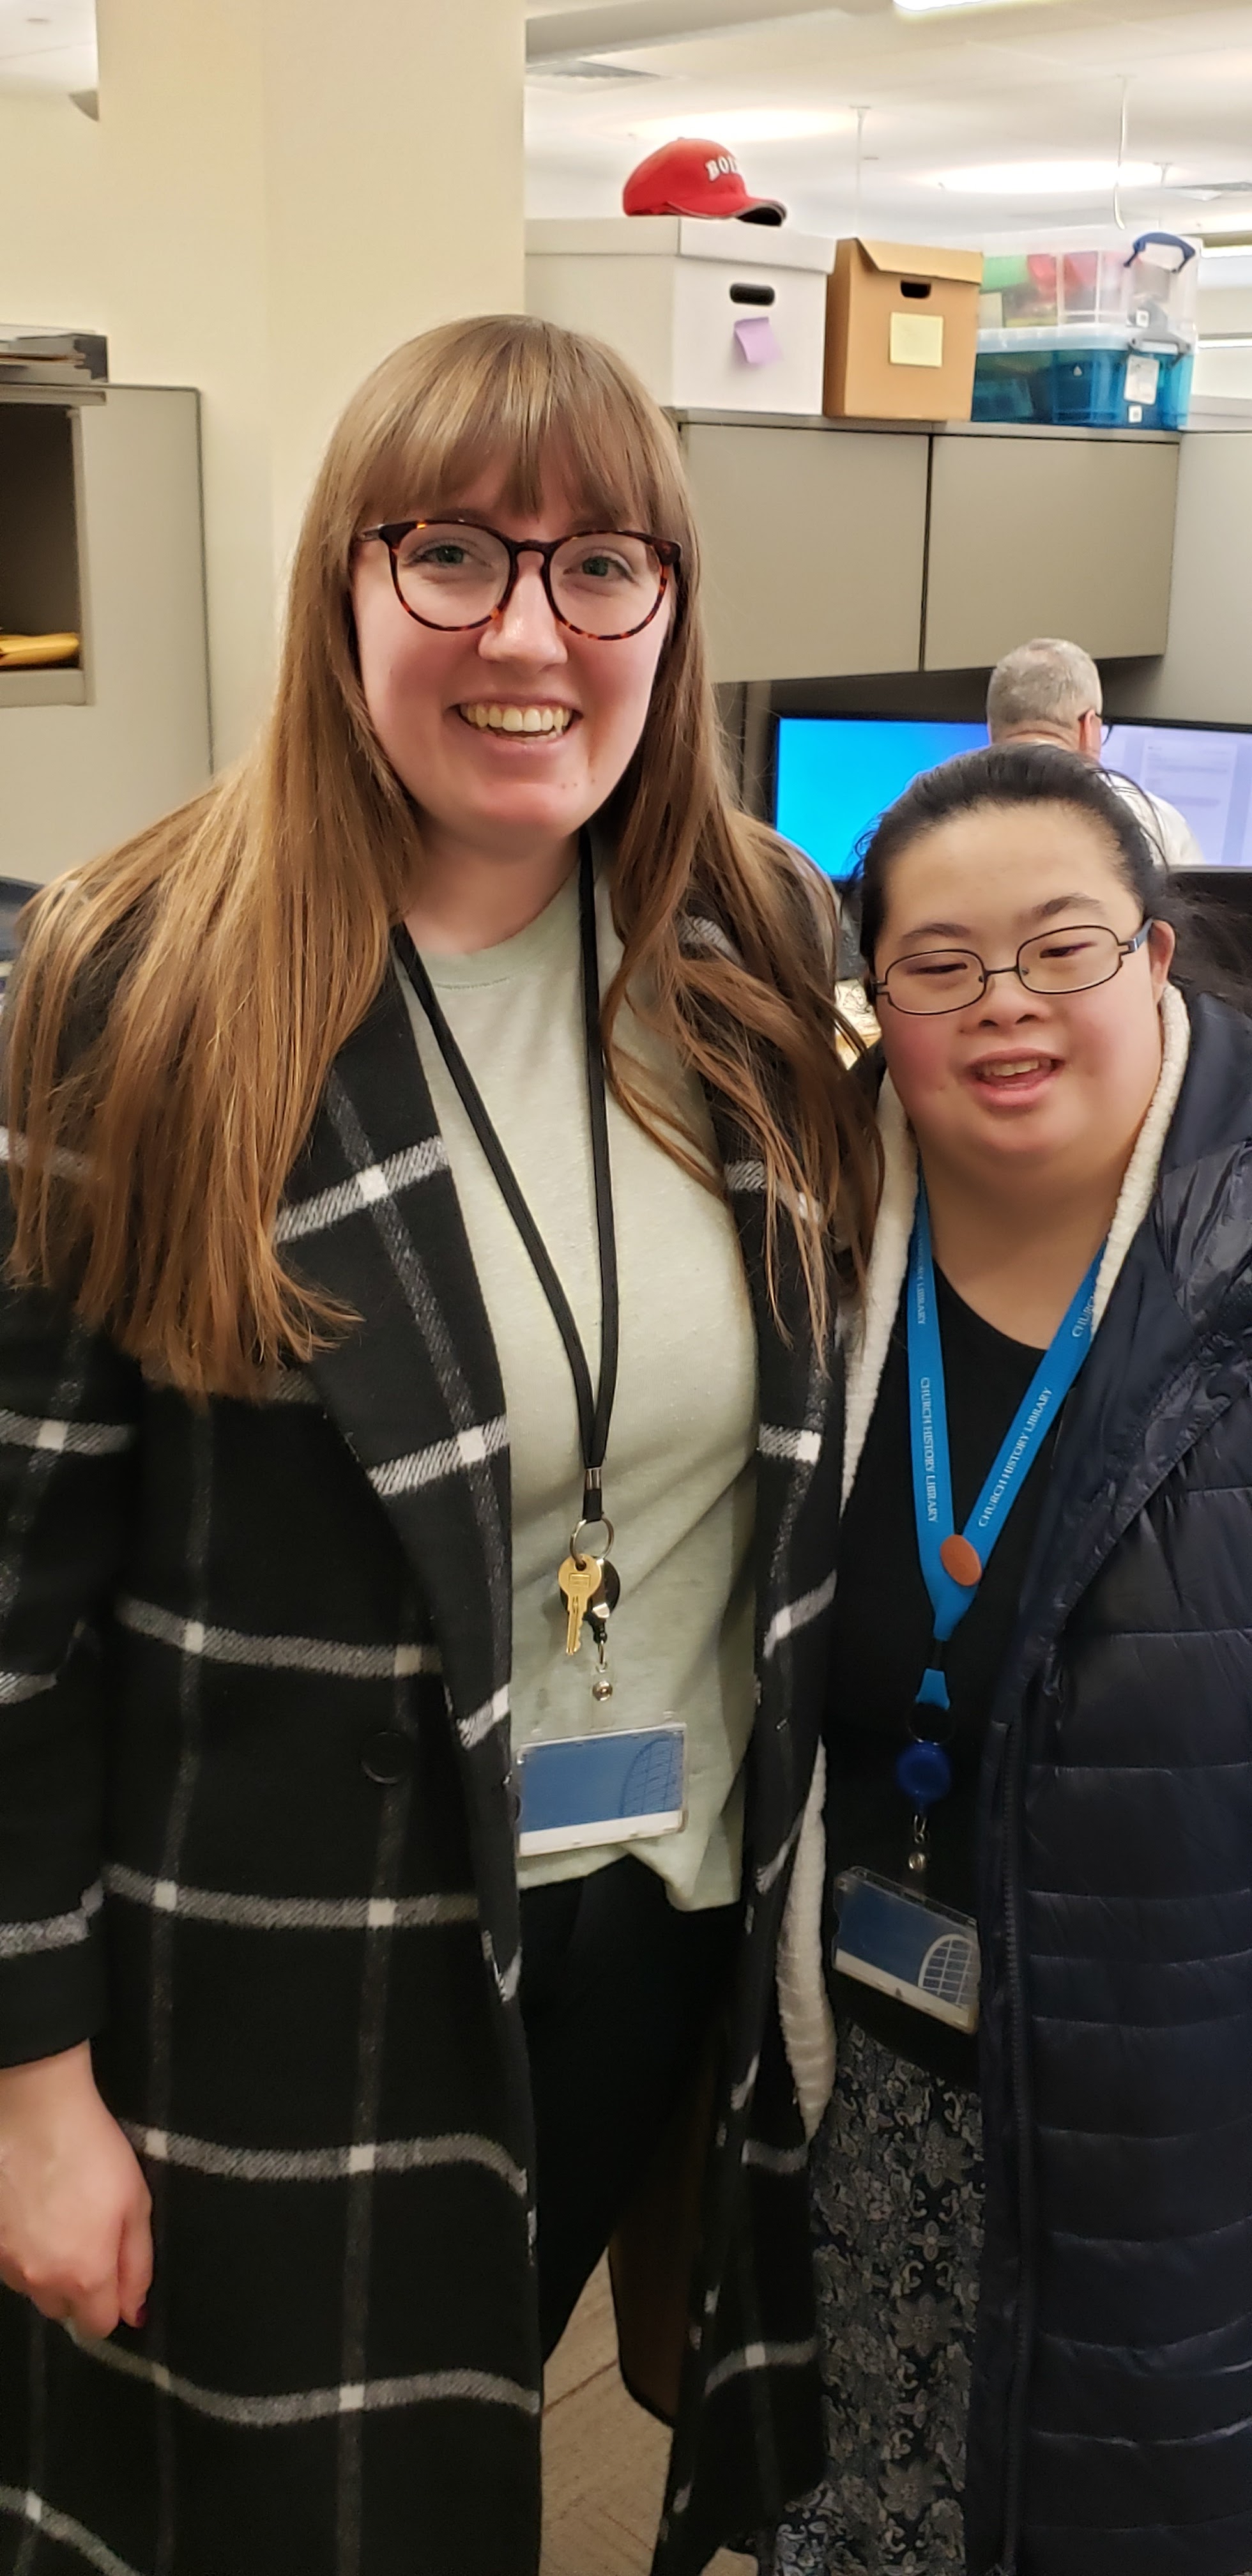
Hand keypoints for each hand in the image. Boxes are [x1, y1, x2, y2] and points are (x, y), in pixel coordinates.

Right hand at [0, 2041, 151, 2338]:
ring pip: (32, 2287)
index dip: (113, 2304)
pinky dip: (23, 2249)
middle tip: (89, 2238)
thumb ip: (138, 2265)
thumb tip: (135, 2312)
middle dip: (80, 2288)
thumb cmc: (94, 2152)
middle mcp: (39, 2282)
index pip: (98, 2325)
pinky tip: (32, 2212)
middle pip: (63, 2310)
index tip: (117, 2274)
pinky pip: (10, 2263)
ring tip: (58, 2218)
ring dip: (48, 2269)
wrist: (34, 2112)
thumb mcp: (136, 2203)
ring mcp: (6, 2264)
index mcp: (84, 2277)